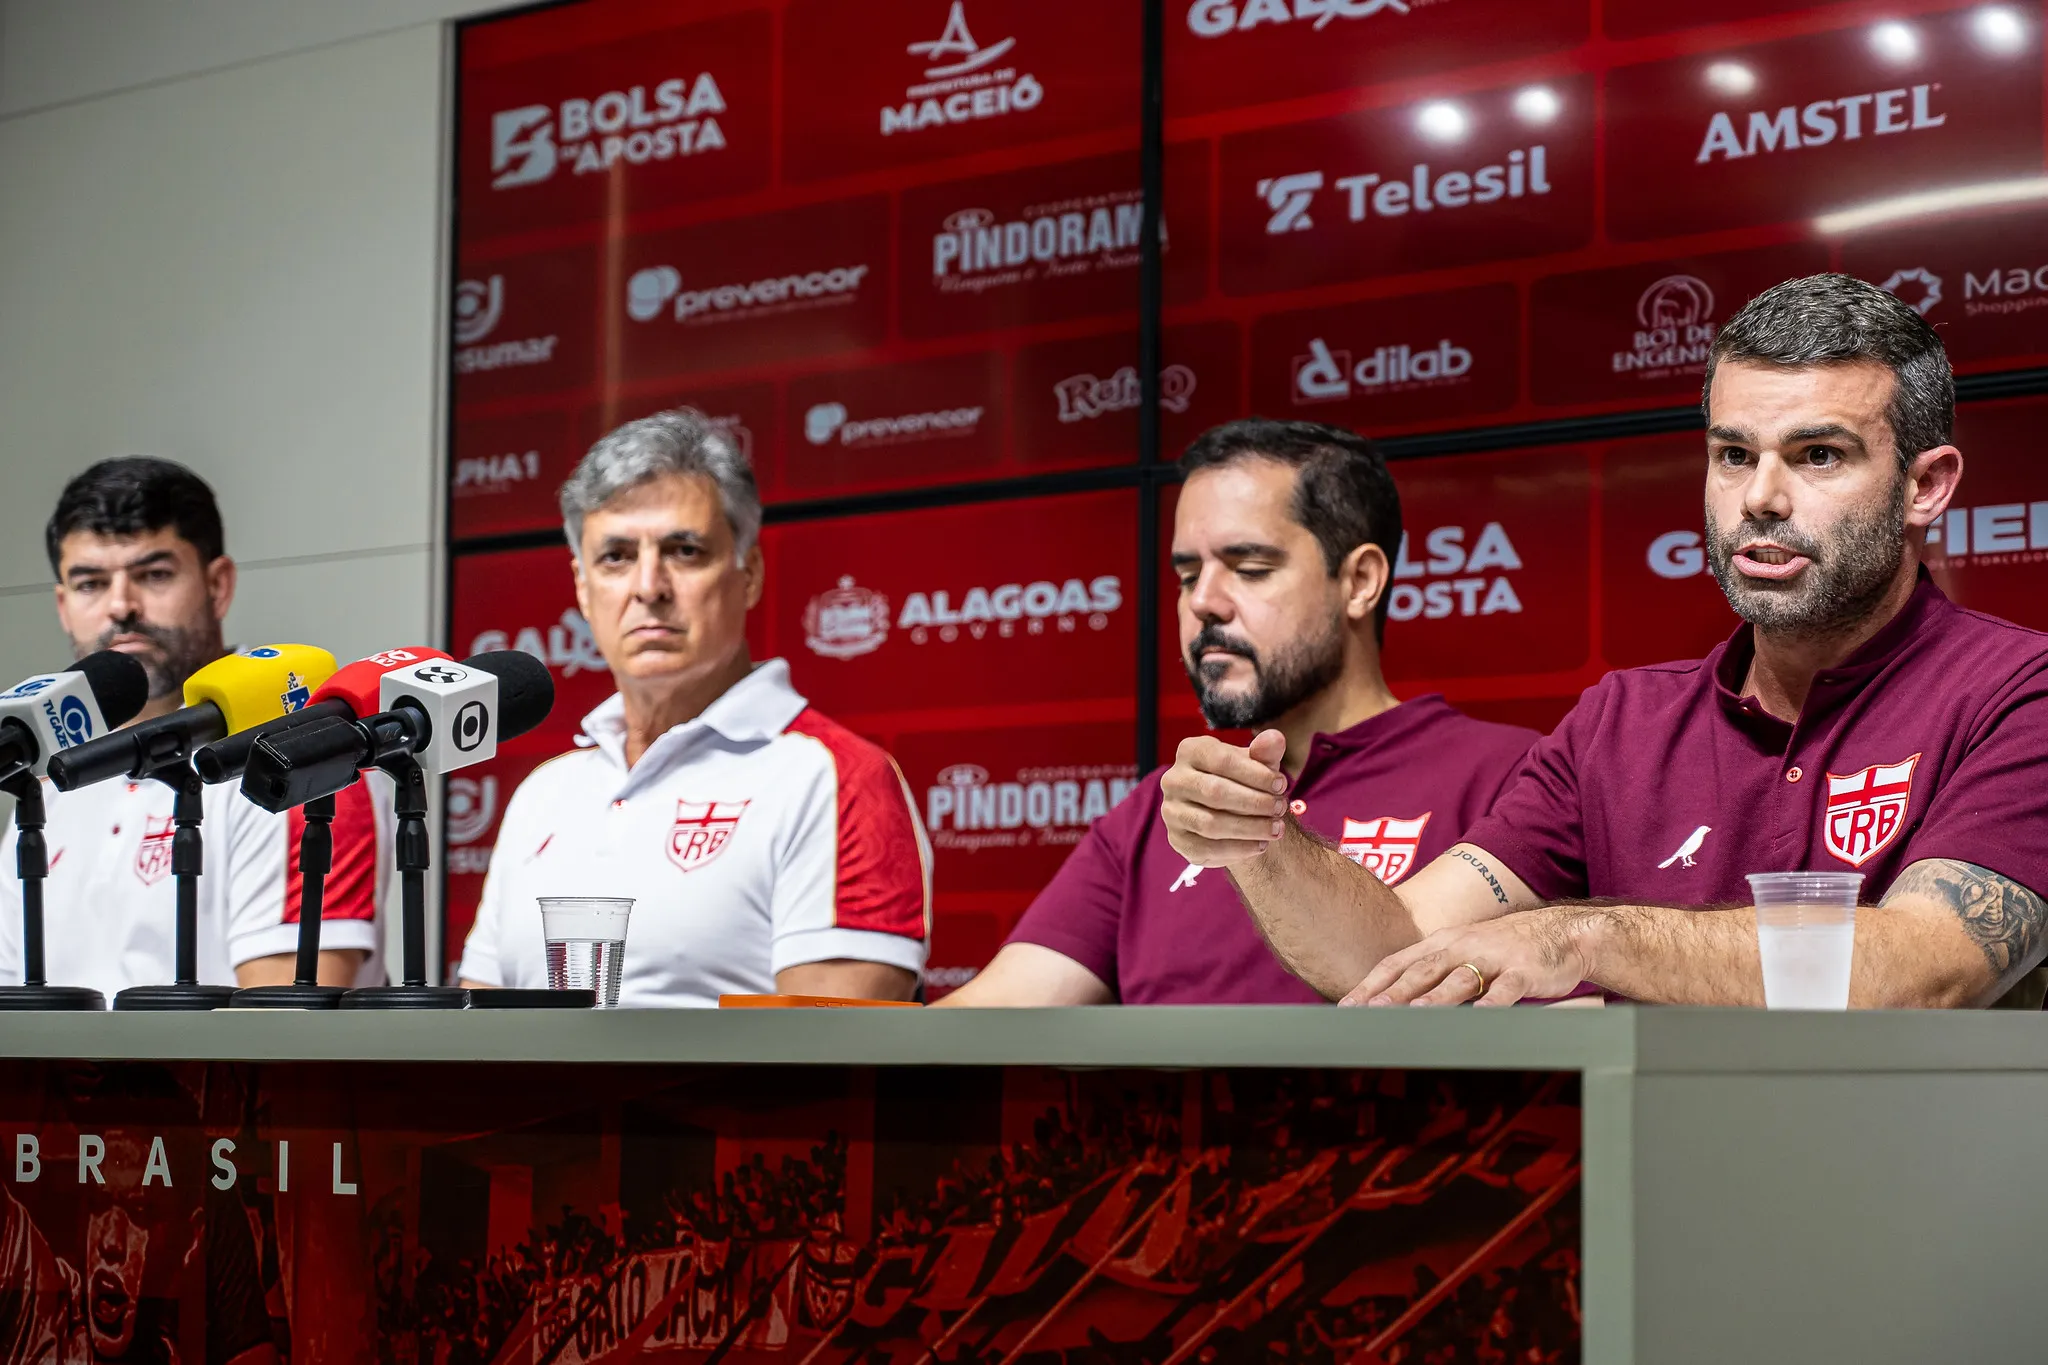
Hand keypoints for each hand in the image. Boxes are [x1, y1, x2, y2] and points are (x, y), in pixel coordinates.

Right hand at [1160, 729, 1287, 867]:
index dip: (1255, 774)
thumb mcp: (1258, 764)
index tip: (1282, 784)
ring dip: (1249, 828)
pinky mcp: (1177, 839)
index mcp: (1190, 751)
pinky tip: (1260, 845)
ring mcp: (1172, 811)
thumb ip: (1266, 752)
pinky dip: (1238, 849)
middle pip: (1215, 792)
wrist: (1232, 814)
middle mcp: (1173, 780)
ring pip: (1211, 824)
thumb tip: (1275, 738)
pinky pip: (1207, 848)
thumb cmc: (1246, 782)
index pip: (1222, 760)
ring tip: (1276, 829)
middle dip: (1254, 802)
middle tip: (1281, 808)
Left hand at [1340, 907, 1596, 1006]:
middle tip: (1367, 1013)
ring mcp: (1493, 957)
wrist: (1564, 933)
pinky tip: (1480, 1017)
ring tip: (1413, 1016)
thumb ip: (1432, 973)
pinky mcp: (1524, 971)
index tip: (1346, 1006)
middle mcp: (1462, 946)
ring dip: (1434, 999)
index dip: (1371, 984)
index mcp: (1443, 942)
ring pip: (1458, 980)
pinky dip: (1492, 1003)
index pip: (1398, 963)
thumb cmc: (1506, 950)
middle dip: (1392, 993)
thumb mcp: (1464, 952)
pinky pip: (1506, 990)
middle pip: (1421, 971)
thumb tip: (1394, 1000)